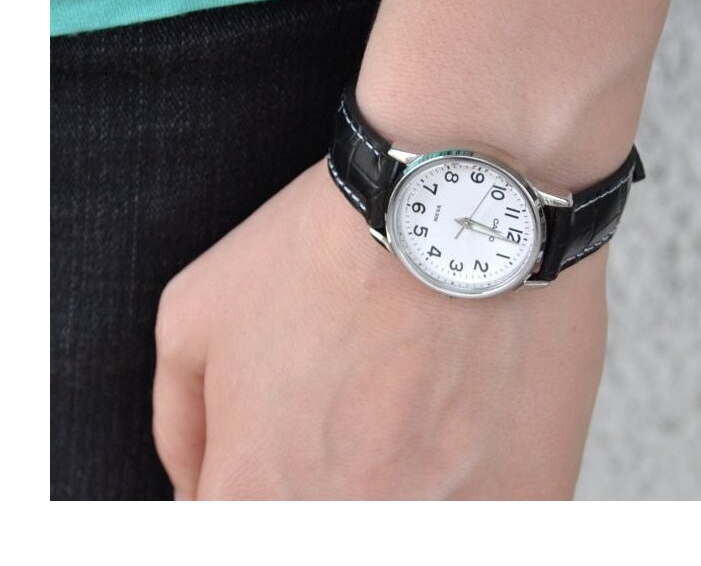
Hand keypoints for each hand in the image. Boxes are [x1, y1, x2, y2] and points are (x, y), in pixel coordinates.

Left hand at [153, 157, 607, 499]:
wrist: (433, 216)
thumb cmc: (314, 256)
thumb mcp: (194, 315)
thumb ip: (179, 420)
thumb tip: (192, 477)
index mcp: (253, 490)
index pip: (223, 531)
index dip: (235, 483)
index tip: (255, 444)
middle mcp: (335, 515)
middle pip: (297, 520)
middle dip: (294, 473)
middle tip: (315, 401)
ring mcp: (413, 498)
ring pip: (367, 503)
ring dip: (358, 463)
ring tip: (370, 383)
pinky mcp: (474, 465)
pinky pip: (426, 480)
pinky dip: (412, 441)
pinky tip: (412, 377)